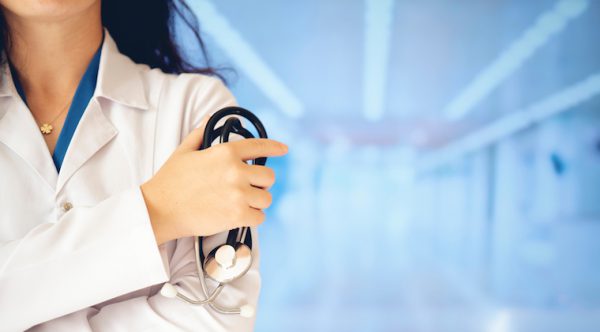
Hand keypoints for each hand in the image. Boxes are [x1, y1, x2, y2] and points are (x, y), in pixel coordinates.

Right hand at [140, 118, 287, 244]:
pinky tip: (240, 216)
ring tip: (241, 203)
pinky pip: (260, 217)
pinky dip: (253, 218)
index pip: (259, 147)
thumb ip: (201, 134)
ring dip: (257, 202)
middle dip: (261, 183)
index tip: (283, 149)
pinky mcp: (237, 215)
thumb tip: (209, 118)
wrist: (160, 209)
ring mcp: (238, 194)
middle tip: (248, 188)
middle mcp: (236, 171)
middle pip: (268, 177)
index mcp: (225, 152)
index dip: (274, 147)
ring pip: (266, 198)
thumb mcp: (184, 151)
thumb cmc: (170, 181)